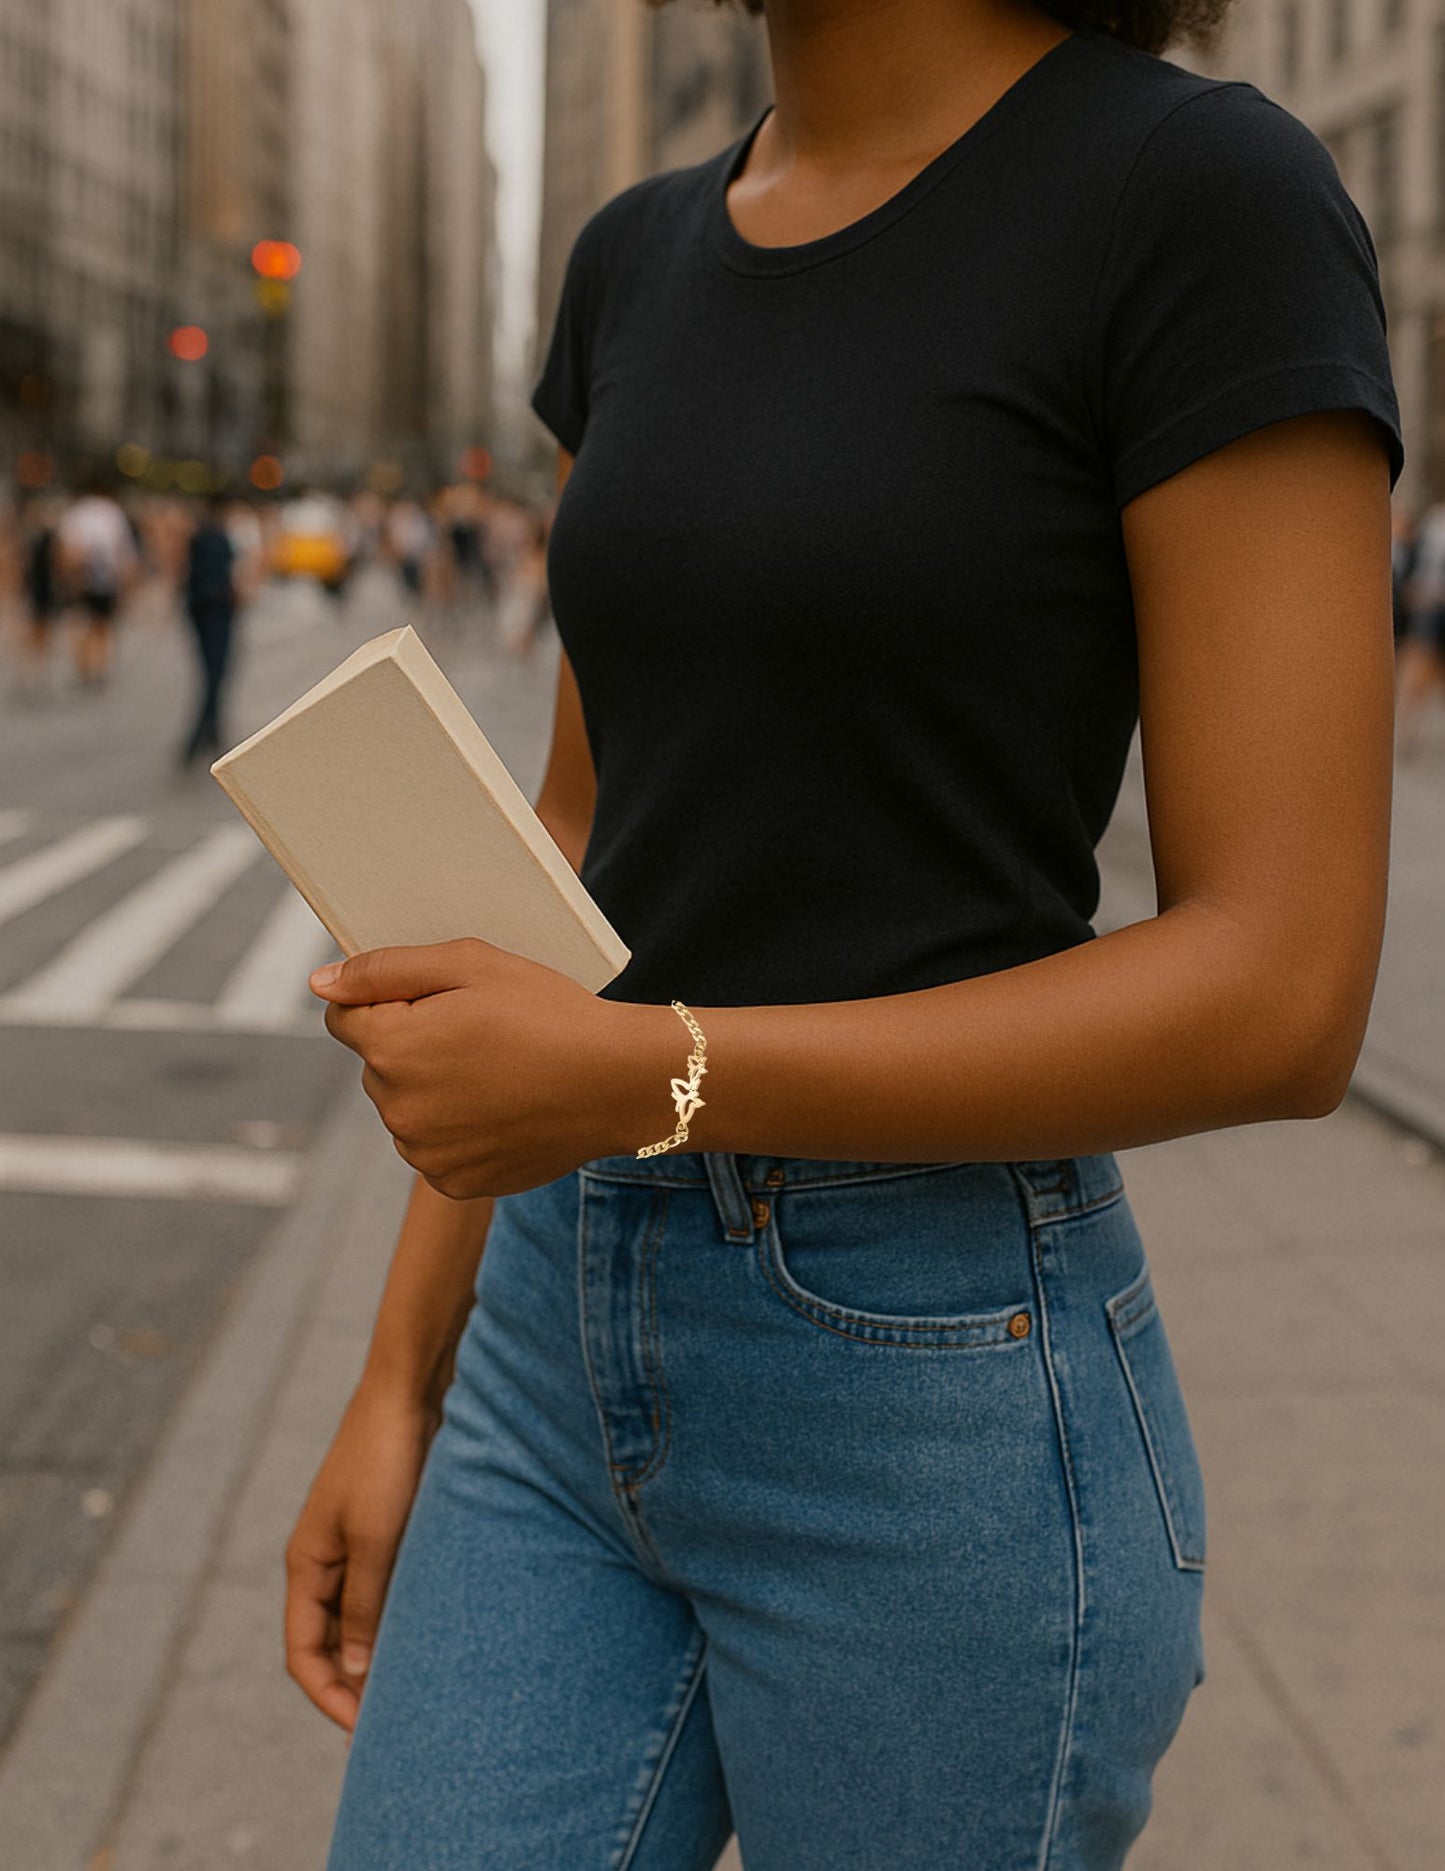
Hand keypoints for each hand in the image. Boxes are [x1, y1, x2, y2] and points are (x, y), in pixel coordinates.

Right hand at [284, 1379, 437, 1733]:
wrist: (412, 1386)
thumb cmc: (388, 1456)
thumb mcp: (376, 1537)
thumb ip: (363, 1605)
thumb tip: (354, 1671)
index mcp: (308, 1563)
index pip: (303, 1653)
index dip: (329, 1697)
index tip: (365, 1730)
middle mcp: (327, 1558)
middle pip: (329, 1642)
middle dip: (354, 1684)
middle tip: (396, 1722)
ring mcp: (359, 1541)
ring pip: (361, 1616)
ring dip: (380, 1650)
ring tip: (418, 1685)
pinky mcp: (390, 1525)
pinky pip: (387, 1587)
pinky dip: (400, 1616)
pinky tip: (433, 1632)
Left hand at [308, 937, 660, 1197]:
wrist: (618, 1082)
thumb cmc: (548, 1012)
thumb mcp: (470, 965)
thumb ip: (386, 969)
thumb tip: (320, 984)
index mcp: (391, 1047)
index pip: (344, 1018)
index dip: (389, 1001)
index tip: (439, 1002)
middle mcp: (396, 1109)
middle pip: (377, 1066)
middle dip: (412, 1046)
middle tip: (483, 1034)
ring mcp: (424, 1153)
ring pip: (406, 1110)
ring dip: (433, 1091)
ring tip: (499, 1073)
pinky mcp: (453, 1183)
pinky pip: (435, 1148)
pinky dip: (458, 1130)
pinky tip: (503, 1108)